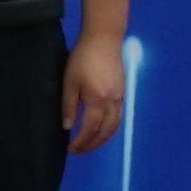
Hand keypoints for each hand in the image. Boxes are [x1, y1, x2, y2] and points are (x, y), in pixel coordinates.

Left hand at [63, 32, 125, 152]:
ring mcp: (120, 98)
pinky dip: (110, 128)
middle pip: (106, 132)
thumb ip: (68, 105)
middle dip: (93, 144)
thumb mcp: (69, 81)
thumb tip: (68, 127)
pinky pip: (118, 117)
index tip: (71, 149)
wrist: (104, 40)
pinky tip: (101, 129)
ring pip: (115, 126)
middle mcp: (113, 103)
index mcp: (98, 100)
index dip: (81, 141)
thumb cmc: (82, 58)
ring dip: (103, 139)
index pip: (90, 129)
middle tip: (79, 150)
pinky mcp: (122, 93)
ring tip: (89, 144)